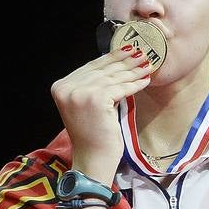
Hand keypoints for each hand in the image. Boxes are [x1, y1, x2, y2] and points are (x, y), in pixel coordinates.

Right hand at [49, 44, 152, 177]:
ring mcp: (80, 93)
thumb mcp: (85, 105)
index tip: (127, 50)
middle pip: (103, 70)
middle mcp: (67, 88)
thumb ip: (91, 85)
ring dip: (133, 71)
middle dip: (125, 61)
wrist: (92, 159)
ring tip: (148, 65)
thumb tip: (114, 61)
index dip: (111, 57)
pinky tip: (146, 81)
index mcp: (60, 87)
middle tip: (143, 53)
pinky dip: (135, 84)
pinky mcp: (96, 100)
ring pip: (113, 78)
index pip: (90, 67)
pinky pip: (121, 88)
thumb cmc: (92, 135)